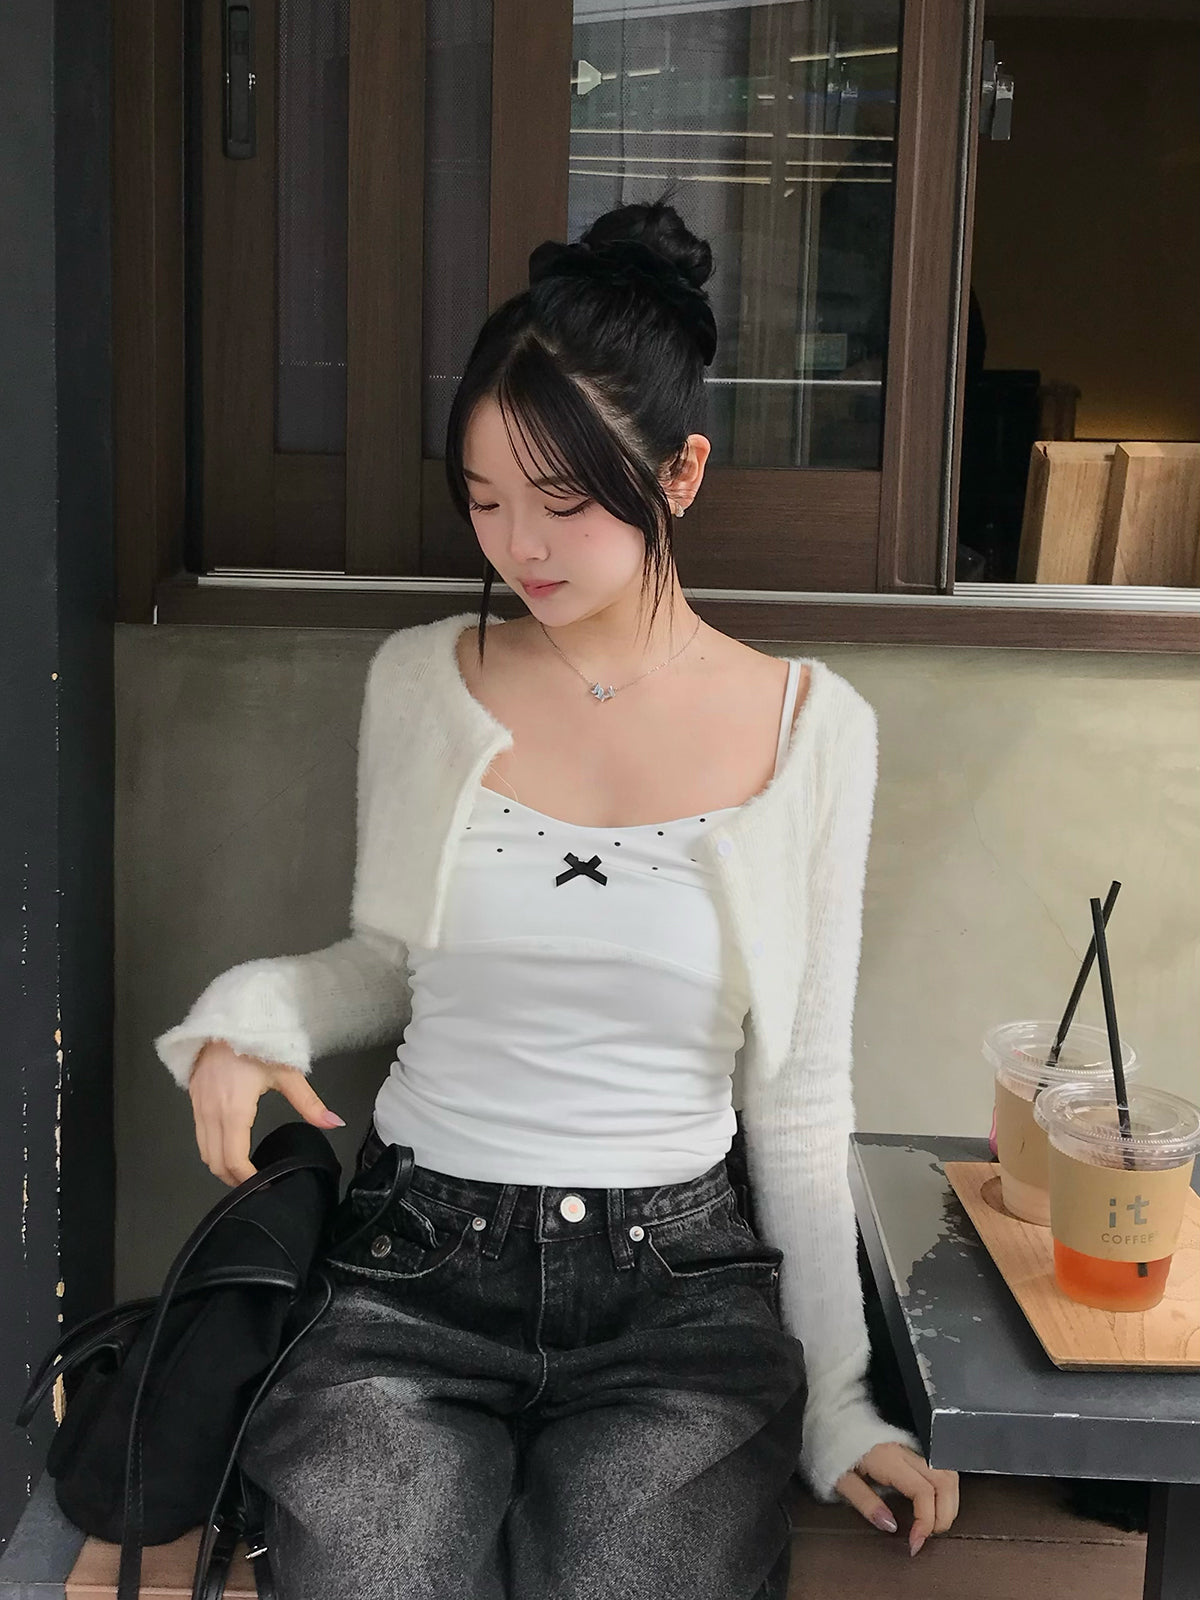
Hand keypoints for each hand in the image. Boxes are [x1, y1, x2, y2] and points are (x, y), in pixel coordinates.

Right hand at [188, 1039, 344, 1186]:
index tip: (264, 1187)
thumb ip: (309, 1103)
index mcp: (234, 1110)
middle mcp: (211, 1113)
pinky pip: (199, 1136)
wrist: (227, 1019)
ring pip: (204, 1152)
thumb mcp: (287, 1073)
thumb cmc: (257, 1044)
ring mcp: (198, 1107)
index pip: (235, 1159)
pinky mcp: (193, 1100)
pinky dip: (211, 1150)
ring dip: (221, 1166)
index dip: (248, 1180)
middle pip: (216, 1162)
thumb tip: (334, 1123)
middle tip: (256, 1185)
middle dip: (234, 1180)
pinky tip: (229, 1148)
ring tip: (244, 1172)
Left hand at [834, 1442, 958, 1555]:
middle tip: (928, 1536)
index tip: (916, 1541)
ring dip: (949, 1502)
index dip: (926, 1521)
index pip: (923, 1491)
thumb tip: (891, 1526)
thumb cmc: (832, 1447)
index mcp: (889, 1459)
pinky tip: (936, 1504)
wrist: (830, 1419)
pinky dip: (945, 1489)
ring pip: (947, 1473)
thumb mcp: (841, 1480)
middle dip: (945, 1515)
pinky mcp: (910, 1447)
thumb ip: (865, 1503)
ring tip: (935, 1524)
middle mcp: (904, 1451)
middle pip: (944, 1482)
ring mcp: (910, 1447)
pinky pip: (939, 1467)